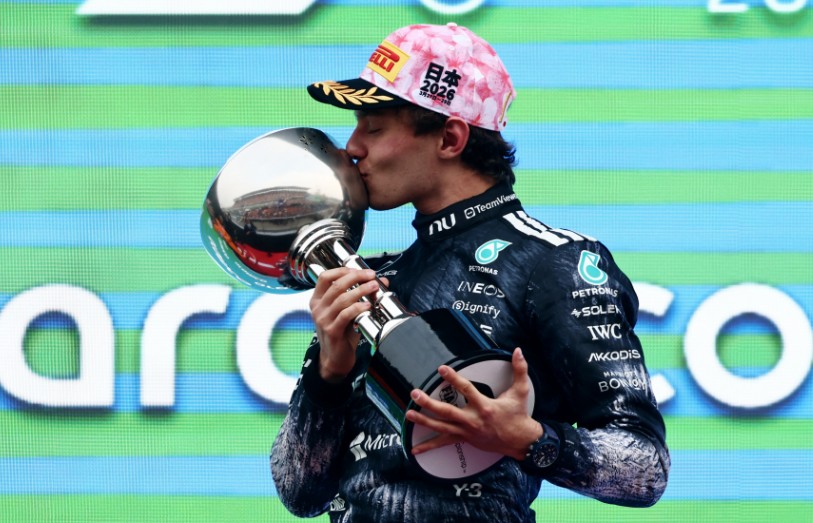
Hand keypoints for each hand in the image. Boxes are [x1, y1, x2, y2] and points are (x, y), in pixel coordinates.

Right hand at [310, 267, 381, 382]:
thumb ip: (361, 296)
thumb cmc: (342, 333)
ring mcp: (323, 319)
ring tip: (374, 287)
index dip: (342, 270)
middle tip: (371, 276)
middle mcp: (318, 308)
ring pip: (342, 298)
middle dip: (356, 277)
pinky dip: (358, 307)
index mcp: (318, 300)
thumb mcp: (348, 311)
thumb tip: (381, 281)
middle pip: (336, 285)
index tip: (359, 269)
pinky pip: (345, 314)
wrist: (335, 358)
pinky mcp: (331, 330)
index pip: (325, 277)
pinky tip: (368, 306)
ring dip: (361, 290)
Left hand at [405, 348, 542, 459]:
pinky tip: (415, 448)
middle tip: (415, 394)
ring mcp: (467, 431)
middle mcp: (473, 420)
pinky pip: (444, 442)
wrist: (520, 441)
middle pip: (447, 411)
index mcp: (485, 406)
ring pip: (442, 427)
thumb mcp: (521, 391)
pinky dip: (429, 446)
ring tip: (409, 414)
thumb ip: (520, 369)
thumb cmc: (518, 415)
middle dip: (429, 403)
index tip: (441, 369)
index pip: (466, 390)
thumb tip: (518, 351)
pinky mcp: (465, 439)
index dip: (453, 378)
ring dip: (424, 421)